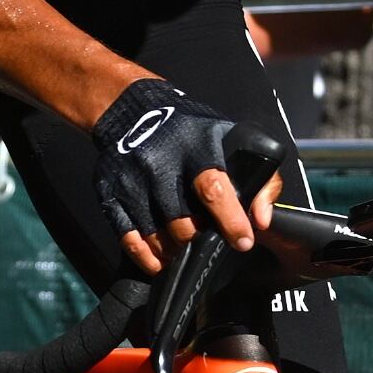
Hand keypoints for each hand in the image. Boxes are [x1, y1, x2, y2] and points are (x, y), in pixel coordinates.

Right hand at [90, 77, 267, 272]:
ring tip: (185, 249)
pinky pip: (128, 239)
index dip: (230, 220)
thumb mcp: (232, 139)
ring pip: (157, 237)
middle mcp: (160, 163)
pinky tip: (160, 260)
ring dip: (175, 251)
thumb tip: (262, 220)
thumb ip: (259, 179)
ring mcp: (132, 181)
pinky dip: (146, 256)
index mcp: (195, 147)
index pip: (213, 188)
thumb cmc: (189, 131)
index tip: (242, 241)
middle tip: (207, 240)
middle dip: (199, 240)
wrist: (132, 112)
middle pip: (183, 223)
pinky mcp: (111, 194)